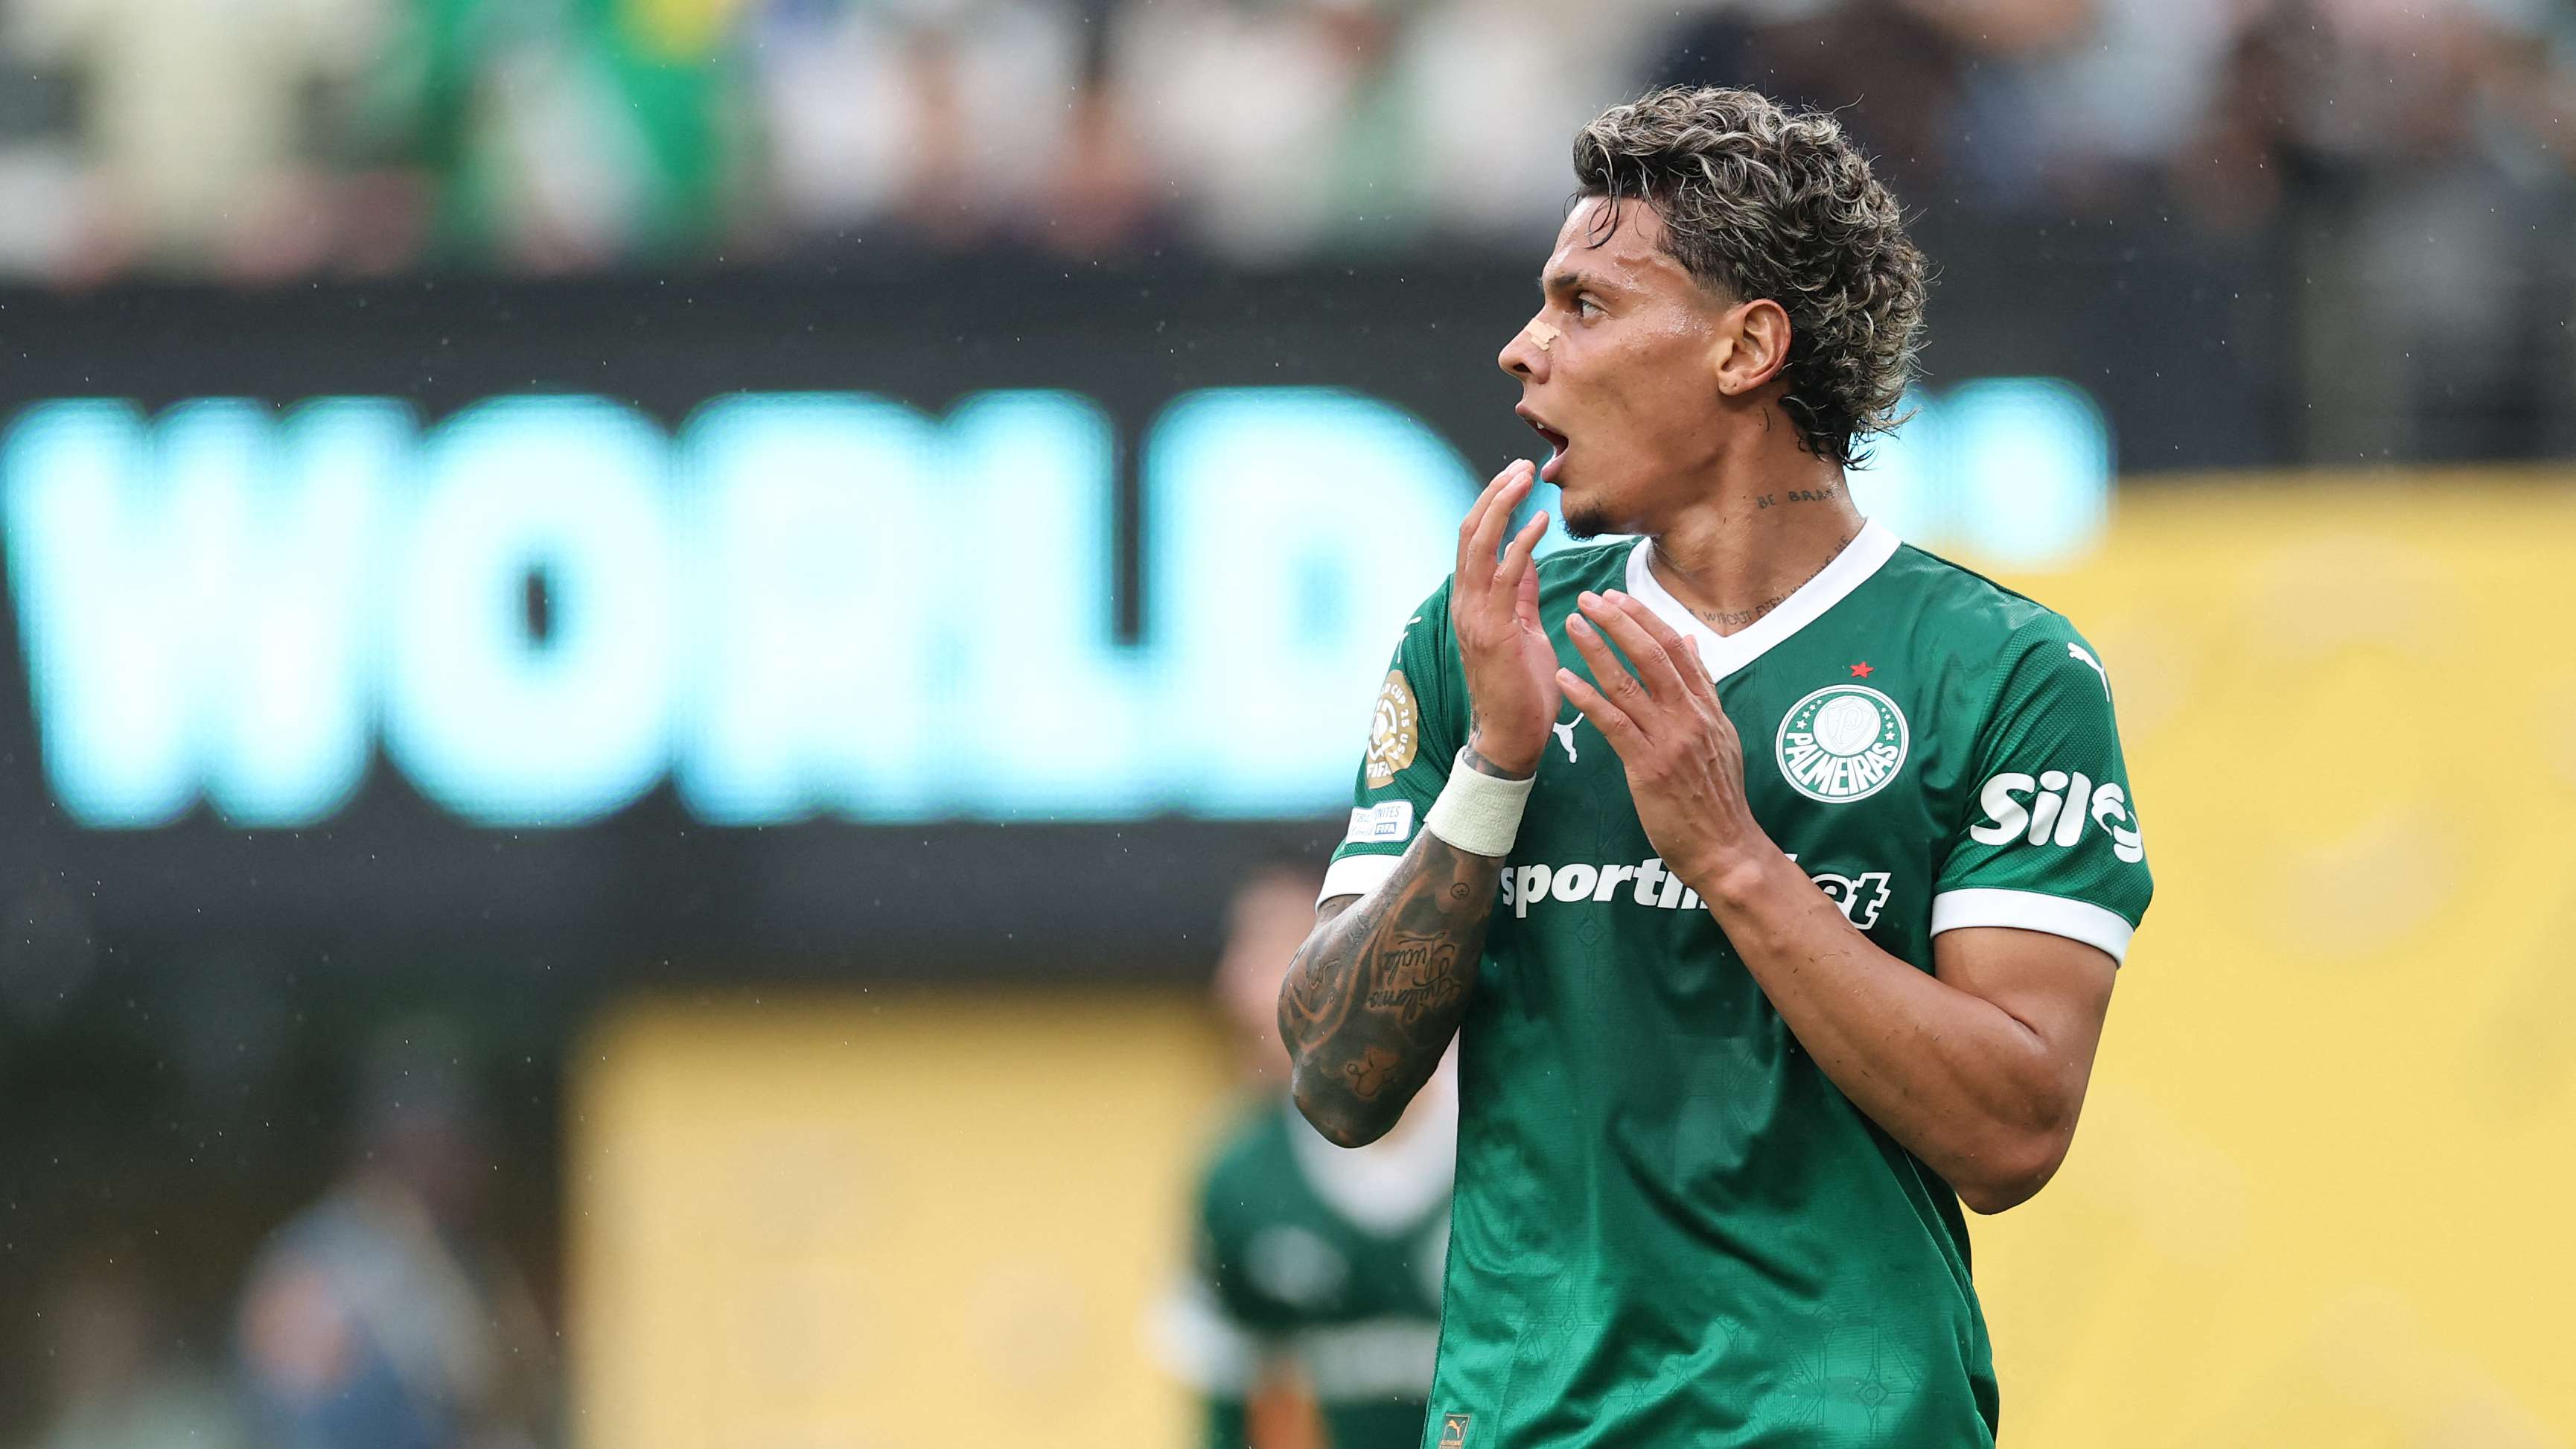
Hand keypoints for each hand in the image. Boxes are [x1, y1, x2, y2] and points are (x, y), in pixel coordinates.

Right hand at [1450, 460, 1557, 777]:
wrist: (1512, 739)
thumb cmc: (1522, 690)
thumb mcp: (1524, 630)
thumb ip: (1522, 595)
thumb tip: (1529, 559)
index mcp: (1473, 602)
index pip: (1475, 540)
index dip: (1492, 504)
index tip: (1517, 476)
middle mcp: (1466, 603)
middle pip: (1471, 532)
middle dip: (1495, 494)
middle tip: (1521, 465)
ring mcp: (1475, 616)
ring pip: (1480, 546)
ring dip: (1503, 507)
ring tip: (1525, 477)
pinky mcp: (1493, 631)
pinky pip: (1504, 578)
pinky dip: (1520, 545)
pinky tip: (1538, 524)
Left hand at [1557, 589, 1774, 891]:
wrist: (1726, 849)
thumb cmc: (1718, 798)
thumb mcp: (1721, 735)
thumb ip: (1703, 689)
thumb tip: (1692, 644)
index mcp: (1707, 708)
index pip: (1677, 649)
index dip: (1646, 619)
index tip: (1619, 597)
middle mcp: (1690, 717)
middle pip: (1653, 655)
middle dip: (1620, 622)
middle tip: (1591, 598)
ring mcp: (1670, 741)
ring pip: (1630, 684)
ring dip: (1598, 650)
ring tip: (1573, 624)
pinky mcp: (1649, 767)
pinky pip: (1614, 724)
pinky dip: (1587, 698)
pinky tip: (1564, 680)